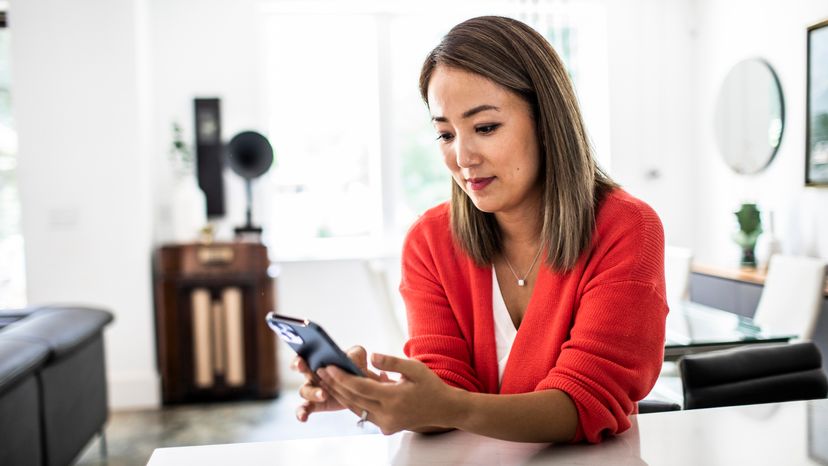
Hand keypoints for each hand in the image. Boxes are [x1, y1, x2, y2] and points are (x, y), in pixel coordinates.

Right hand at [293, 346, 390, 421]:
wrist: (363, 386)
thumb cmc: (356, 366)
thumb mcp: (358, 356)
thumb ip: (354, 354)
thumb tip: (349, 359)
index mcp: (318, 359)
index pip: (303, 356)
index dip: (299, 358)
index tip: (301, 361)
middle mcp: (312, 374)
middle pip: (302, 371)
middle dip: (301, 369)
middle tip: (307, 369)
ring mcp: (313, 390)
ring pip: (304, 391)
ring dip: (312, 393)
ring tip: (324, 395)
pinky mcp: (317, 404)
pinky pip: (304, 409)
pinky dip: (302, 413)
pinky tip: (303, 418)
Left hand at [317, 353, 457, 434]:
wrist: (444, 409)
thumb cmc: (430, 386)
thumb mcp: (415, 368)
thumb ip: (391, 362)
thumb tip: (371, 355)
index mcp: (393, 398)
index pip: (359, 387)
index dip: (341, 377)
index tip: (328, 366)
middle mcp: (387, 414)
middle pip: (353, 399)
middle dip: (334, 385)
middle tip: (320, 371)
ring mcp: (386, 423)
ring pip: (355, 408)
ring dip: (339, 394)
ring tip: (325, 380)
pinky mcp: (386, 427)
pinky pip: (363, 414)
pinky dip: (352, 402)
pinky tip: (342, 392)